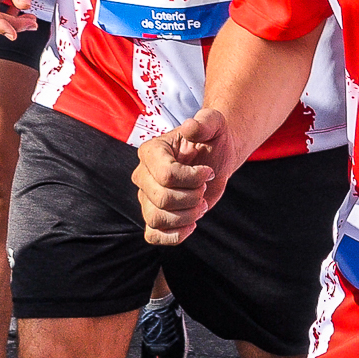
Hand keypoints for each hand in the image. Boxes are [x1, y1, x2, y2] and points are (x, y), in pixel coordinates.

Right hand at [134, 109, 231, 243]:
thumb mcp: (214, 123)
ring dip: (187, 217)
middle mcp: (143, 175)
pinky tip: (192, 224)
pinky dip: (174, 235)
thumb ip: (204, 122)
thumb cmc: (213, 138)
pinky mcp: (155, 214)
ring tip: (201, 204)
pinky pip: (153, 234)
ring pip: (156, 219)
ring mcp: (146, 197)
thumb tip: (191, 126)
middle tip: (205, 187)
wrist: (216, 157)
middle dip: (193, 197)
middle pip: (162, 199)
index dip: (193, 178)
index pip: (166, 175)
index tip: (209, 171)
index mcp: (152, 151)